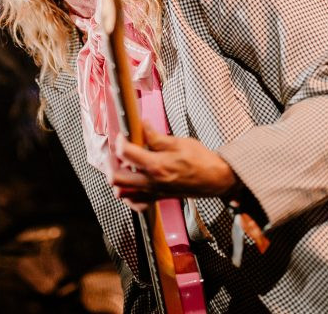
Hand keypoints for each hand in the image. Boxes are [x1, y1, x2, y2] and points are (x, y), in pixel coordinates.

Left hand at [111, 122, 238, 210]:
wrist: (217, 179)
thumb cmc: (202, 160)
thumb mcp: (179, 142)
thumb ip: (156, 137)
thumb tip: (142, 125)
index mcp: (157, 165)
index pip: (126, 153)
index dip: (120, 141)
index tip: (124, 134)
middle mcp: (151, 182)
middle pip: (116, 178)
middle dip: (111, 162)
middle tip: (116, 152)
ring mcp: (154, 192)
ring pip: (122, 193)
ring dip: (118, 179)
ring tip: (123, 166)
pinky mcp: (158, 198)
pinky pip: (135, 202)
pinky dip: (129, 194)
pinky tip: (133, 182)